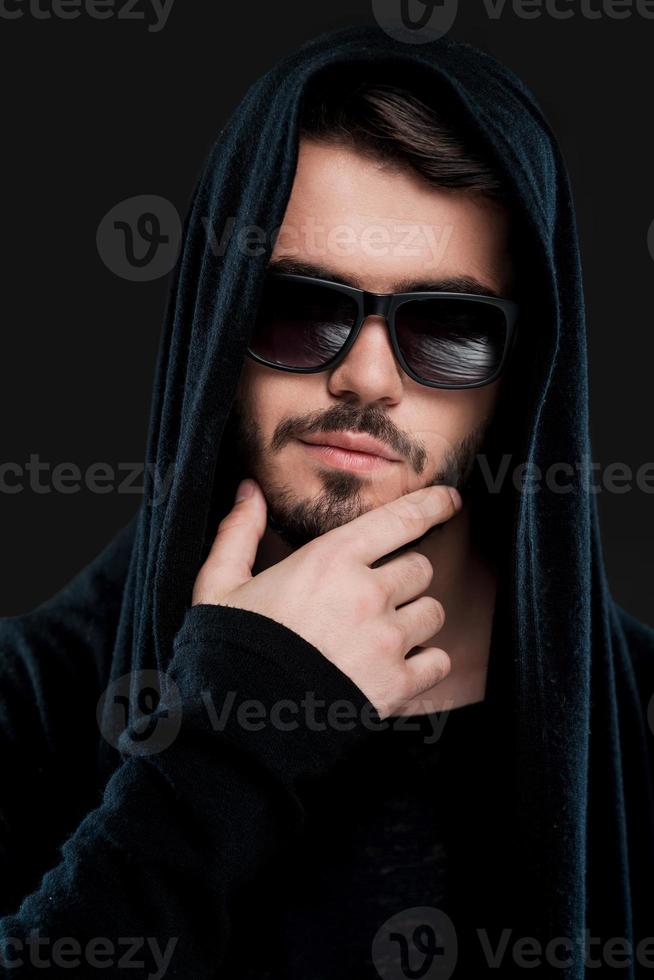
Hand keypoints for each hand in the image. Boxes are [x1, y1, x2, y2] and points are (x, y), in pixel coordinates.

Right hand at [192, 478, 461, 719]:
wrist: (239, 725)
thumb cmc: (230, 649)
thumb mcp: (220, 584)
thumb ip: (239, 532)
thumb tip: (249, 490)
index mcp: (330, 559)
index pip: (402, 519)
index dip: (433, 504)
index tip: (449, 500)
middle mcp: (368, 593)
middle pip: (421, 567)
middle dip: (404, 578)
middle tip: (374, 597)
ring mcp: (387, 640)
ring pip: (433, 612)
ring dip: (414, 620)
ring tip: (381, 636)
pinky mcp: (398, 685)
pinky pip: (439, 661)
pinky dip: (424, 664)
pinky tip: (395, 668)